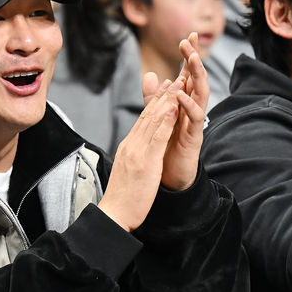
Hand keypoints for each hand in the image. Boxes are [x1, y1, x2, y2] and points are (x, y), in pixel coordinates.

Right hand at [99, 82, 180, 230]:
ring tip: (177, 84)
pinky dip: (166, 121)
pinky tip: (174, 108)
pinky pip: (158, 137)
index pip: (143, 120)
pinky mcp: (145, 162)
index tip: (164, 88)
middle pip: (148, 115)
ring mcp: (138, 152)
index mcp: (129, 147)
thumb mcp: (128, 171)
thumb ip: (134, 157)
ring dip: (167, 100)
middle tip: (174, 77)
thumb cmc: (122, 197)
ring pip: (153, 121)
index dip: (155, 103)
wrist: (114, 213)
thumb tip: (137, 150)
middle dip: (163, 95)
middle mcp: (132, 144)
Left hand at [149, 33, 208, 190]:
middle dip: (194, 60)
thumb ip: (154, 97)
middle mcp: (192, 109)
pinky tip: (180, 94)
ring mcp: (195, 122)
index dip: (189, 56)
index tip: (188, 36)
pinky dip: (188, 104)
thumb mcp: (159, 117)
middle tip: (190, 40)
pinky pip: (195, 117)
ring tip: (191, 59)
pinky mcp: (194, 136)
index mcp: (184, 103)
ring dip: (197, 76)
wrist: (171, 177)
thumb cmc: (167, 147)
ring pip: (201, 94)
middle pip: (197, 79)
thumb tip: (151, 74)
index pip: (188, 75)